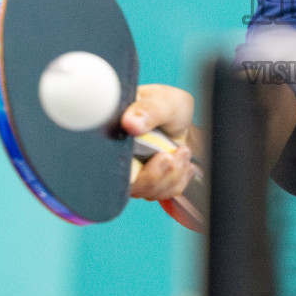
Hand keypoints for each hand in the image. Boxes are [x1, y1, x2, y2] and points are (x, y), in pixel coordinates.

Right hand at [122, 84, 196, 201]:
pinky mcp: (148, 182)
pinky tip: (184, 164)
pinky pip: (161, 194)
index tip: (163, 157)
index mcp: (114, 136)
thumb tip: (131, 123)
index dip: (135, 169)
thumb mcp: (163, 100)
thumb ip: (149, 109)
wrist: (181, 118)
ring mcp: (134, 172)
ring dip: (171, 177)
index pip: (111, 165)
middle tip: (176, 154)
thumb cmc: (168, 106)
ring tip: (183, 153)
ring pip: (147, 192)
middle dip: (158, 176)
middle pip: (131, 185)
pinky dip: (177, 181)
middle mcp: (120, 158)